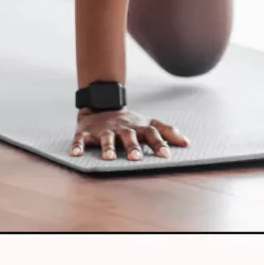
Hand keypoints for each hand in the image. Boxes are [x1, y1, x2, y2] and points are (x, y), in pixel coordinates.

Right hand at [70, 107, 189, 160]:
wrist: (101, 105)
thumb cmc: (130, 122)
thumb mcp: (148, 123)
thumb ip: (167, 131)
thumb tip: (187, 143)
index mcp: (137, 127)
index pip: (151, 133)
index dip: (159, 143)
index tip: (166, 155)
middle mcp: (122, 128)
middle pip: (129, 136)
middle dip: (132, 147)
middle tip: (136, 158)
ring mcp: (104, 130)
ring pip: (106, 138)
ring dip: (107, 148)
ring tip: (108, 159)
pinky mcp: (86, 132)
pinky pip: (81, 139)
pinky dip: (78, 146)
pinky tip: (76, 154)